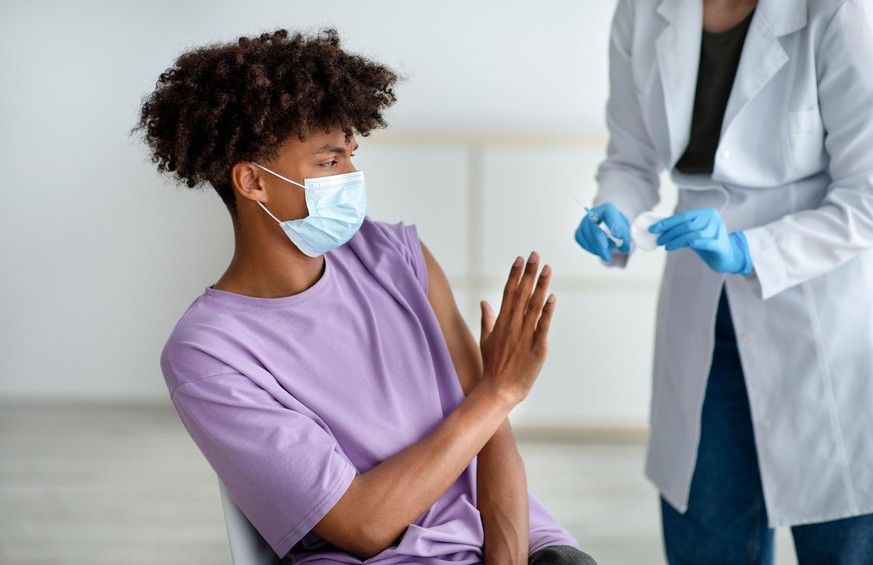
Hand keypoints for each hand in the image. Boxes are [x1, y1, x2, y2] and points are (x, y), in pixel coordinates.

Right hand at [479, 253, 555, 405]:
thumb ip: (486, 318)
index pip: (508, 292)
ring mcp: (525, 336)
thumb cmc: (492, 366)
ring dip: (541, 286)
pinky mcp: (537, 348)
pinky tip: (552, 297)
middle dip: (529, 273)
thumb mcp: (485, 340)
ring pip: (534, 306)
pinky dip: (548, 312)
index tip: (520, 259)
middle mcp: (512, 326)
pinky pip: (543, 327)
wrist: (499, 390)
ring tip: (547, 269)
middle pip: (522, 294)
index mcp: (501, 322)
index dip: (515, 274)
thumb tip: (484, 301)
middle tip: (535, 255)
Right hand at [574, 202, 631, 261]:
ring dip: (596, 248)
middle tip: (608, 256)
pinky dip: (588, 248)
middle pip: (594, 226)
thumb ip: (626, 240)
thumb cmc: (618, 229)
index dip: (612, 223)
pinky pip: (580, 239)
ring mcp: (585, 221)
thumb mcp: (626, 232)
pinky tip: (597, 251)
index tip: (617, 235)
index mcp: (608, 209)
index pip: (609, 212)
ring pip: (586, 235)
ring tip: (606, 256)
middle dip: (600, 243)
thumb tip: (624, 249)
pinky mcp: (579, 230)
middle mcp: (594, 212)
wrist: (609, 226)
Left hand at [649, 208, 752, 274]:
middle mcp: (713, 219)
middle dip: (670, 233)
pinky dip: (696, 243)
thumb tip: (658, 226)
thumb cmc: (705, 242)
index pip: (683, 216)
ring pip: (694, 235)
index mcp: (706, 213)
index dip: (666, 223)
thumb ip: (680, 228)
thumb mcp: (693, 232)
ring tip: (667, 246)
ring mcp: (719, 230)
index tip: (653, 229)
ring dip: (677, 241)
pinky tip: (688, 245)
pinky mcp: (721, 244)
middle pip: (687, 225)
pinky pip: (707, 242)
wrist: (725, 256)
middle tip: (659, 241)